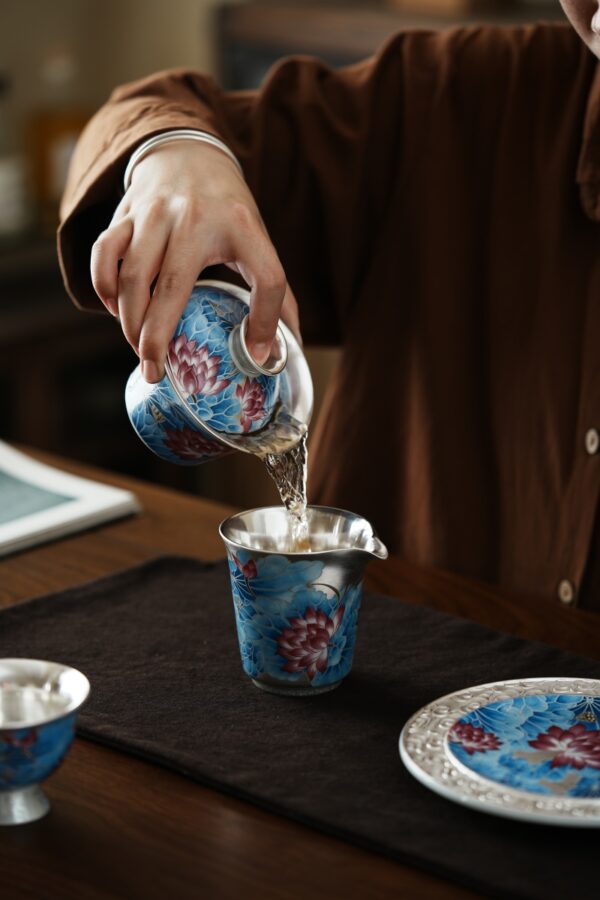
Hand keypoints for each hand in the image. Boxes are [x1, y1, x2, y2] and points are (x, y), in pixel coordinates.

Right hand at [90, 140, 300, 381]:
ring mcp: (155, 213)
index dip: (266, 321)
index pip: (267, 278)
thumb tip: (279, 354)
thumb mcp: (258, 241)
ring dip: (128, 321)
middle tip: (156, 373)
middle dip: (157, 340)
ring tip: (138, 349)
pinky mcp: (126, 212)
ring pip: (132, 277)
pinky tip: (114, 309)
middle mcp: (195, 218)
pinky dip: (103, 287)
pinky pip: (104, 255)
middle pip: (172, 287)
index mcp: (242, 227)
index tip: (256, 355)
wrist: (188, 153)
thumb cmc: (227, 211)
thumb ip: (273, 293)